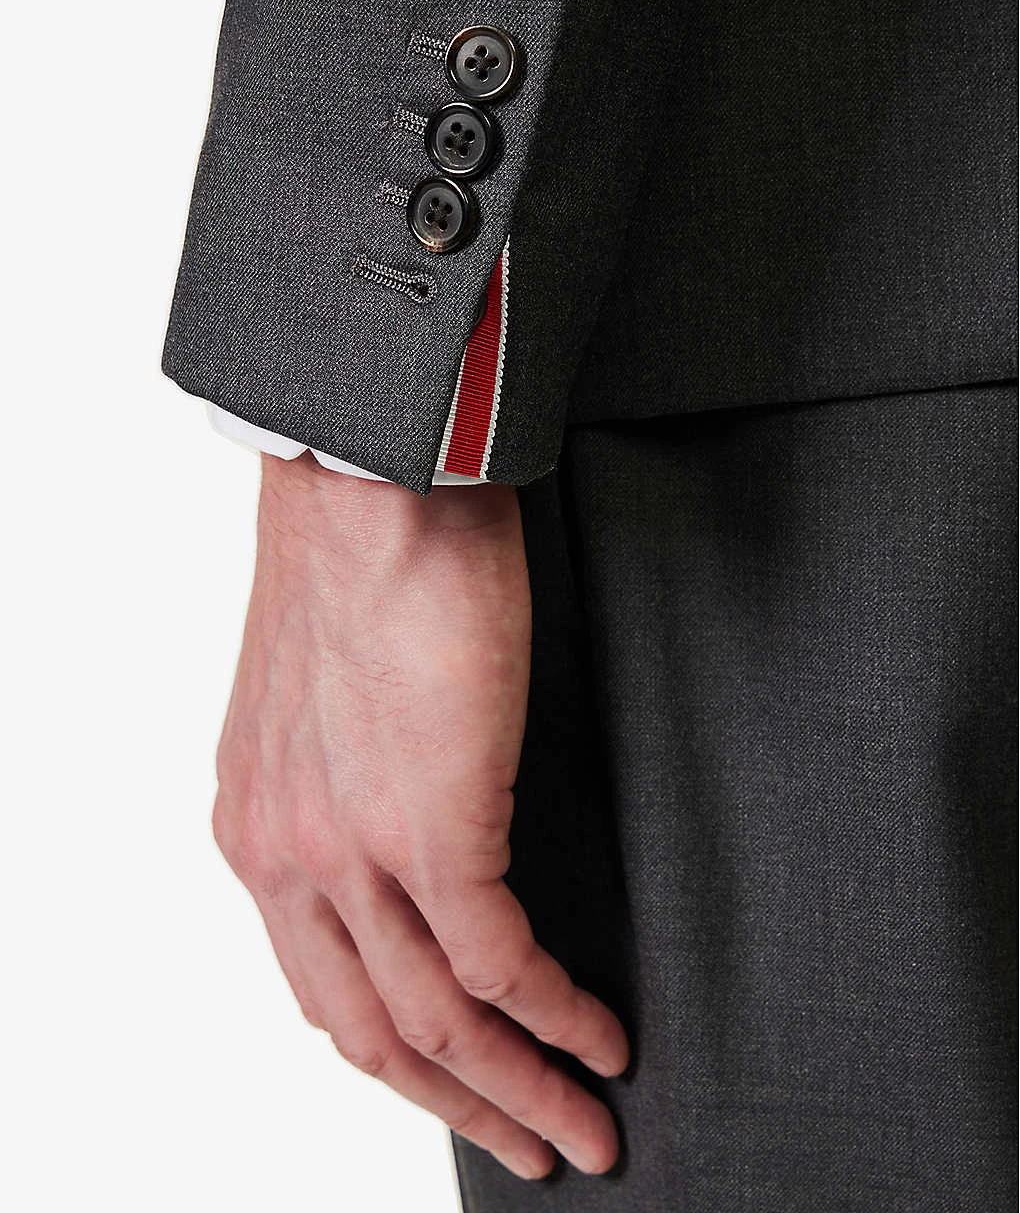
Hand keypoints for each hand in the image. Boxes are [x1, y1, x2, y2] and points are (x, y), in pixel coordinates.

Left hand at [213, 453, 628, 1178]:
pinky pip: (500, 964)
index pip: (324, 984)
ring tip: (580, 1126)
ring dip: (516, 1089)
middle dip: (459, 1104)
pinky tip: (602, 1038)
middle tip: (529, 1147)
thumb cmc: (362, 562)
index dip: (398, 1053)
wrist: (373, 485)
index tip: (459, 1080)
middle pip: (371, 1034)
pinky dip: (556, 1017)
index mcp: (260, 829)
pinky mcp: (433, 825)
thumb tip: (430, 838)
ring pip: (437, 1022)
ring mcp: (353, 850)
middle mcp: (287, 857)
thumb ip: (355, 789)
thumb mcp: (330, 702)